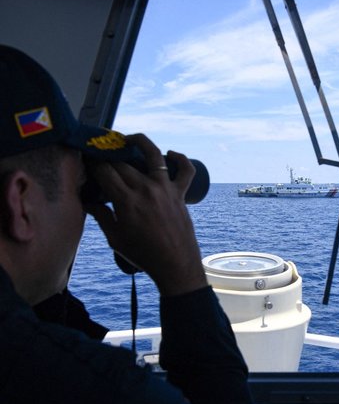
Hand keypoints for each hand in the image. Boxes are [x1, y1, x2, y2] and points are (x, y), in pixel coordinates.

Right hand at [85, 134, 207, 295]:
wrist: (175, 264)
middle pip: (123, 162)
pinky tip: (171, 154)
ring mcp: (165, 189)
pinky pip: (186, 170)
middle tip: (101, 156)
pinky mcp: (180, 193)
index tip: (88, 161)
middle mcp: (146, 189)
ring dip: (140, 142)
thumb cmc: (143, 254)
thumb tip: (88, 203)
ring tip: (128, 139)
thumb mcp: (115, 238)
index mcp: (127, 201)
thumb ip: (101, 217)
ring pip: (153, 155)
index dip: (93, 163)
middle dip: (108, 156)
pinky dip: (181, 159)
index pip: (105, 171)